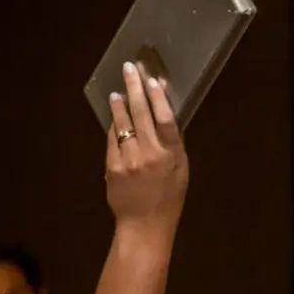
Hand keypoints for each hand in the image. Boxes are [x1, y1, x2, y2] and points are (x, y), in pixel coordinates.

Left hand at [103, 63, 187, 231]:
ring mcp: (129, 159)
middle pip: (141, 114)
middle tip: (130, 70)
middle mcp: (150, 154)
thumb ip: (173, 147)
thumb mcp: (180, 172)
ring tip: (118, 91)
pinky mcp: (112, 166)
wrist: (145, 224)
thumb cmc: (169, 198)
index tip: (153, 80)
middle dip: (135, 89)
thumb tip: (166, 120)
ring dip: (120, 104)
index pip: (166, 118)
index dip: (158, 97)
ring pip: (123, 124)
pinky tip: (114, 118)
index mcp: (171, 155)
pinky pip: (112, 140)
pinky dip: (114, 126)